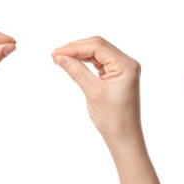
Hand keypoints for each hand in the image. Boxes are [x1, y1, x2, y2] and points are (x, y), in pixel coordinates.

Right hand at [53, 36, 160, 183]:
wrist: (124, 137)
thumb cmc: (113, 118)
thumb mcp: (92, 91)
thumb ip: (76, 71)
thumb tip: (59, 57)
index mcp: (126, 65)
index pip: (97, 47)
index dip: (75, 47)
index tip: (56, 53)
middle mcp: (127, 63)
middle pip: (98, 46)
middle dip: (76, 48)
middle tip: (56, 54)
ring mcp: (123, 69)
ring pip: (97, 52)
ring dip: (79, 53)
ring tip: (61, 58)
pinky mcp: (117, 75)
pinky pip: (99, 62)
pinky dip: (85, 61)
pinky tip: (73, 63)